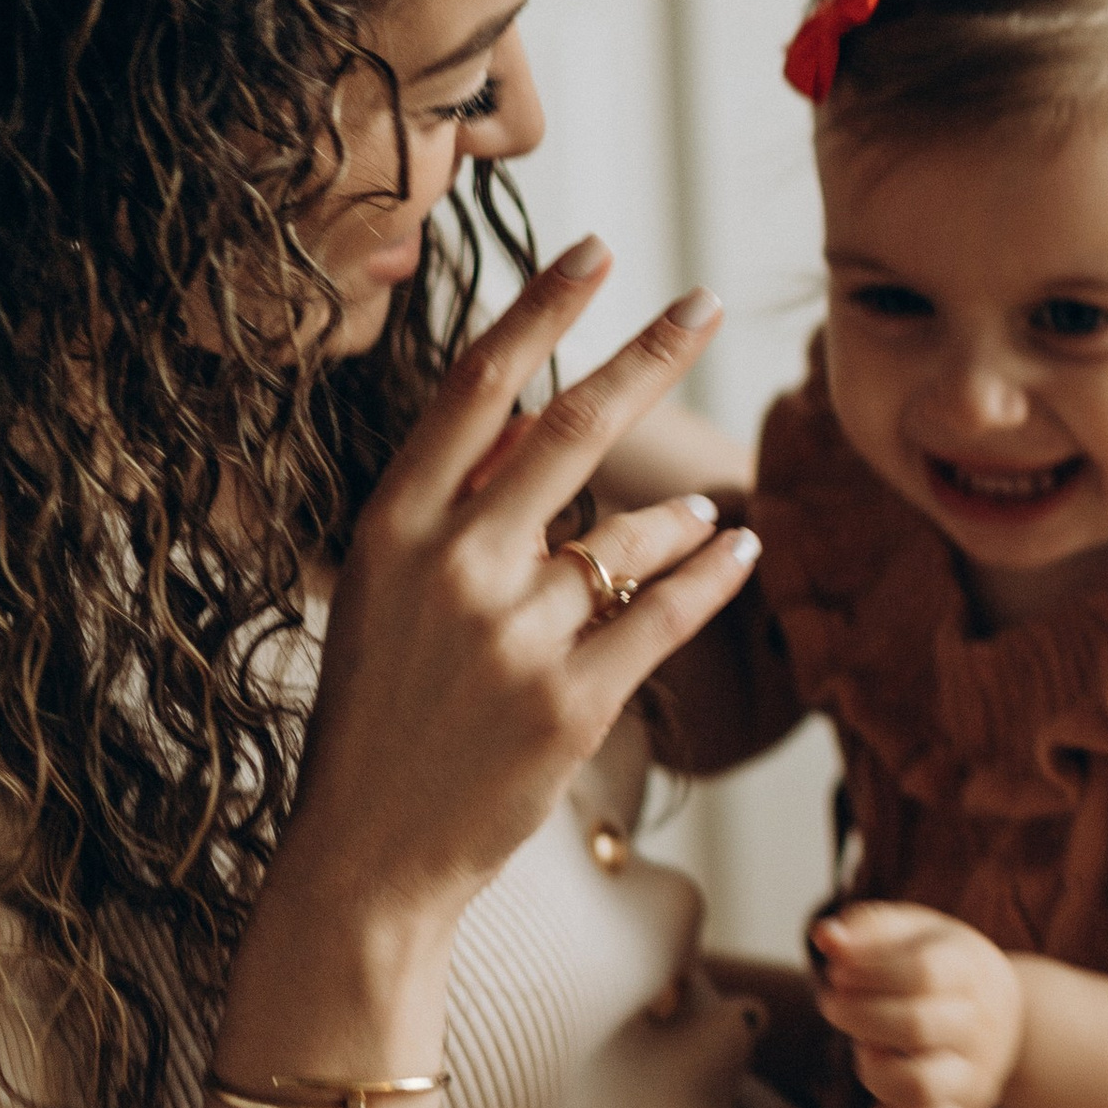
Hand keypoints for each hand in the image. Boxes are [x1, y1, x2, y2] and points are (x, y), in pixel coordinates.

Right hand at [276, 245, 762, 942]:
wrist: (366, 858)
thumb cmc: (379, 715)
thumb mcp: (382, 593)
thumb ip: (452, 503)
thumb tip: (536, 412)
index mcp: (393, 528)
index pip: (477, 386)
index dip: (543, 308)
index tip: (599, 249)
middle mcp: (454, 569)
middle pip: (570, 428)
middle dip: (650, 355)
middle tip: (706, 303)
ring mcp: (515, 638)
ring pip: (631, 536)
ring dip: (679, 514)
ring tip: (705, 512)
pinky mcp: (574, 704)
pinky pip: (669, 613)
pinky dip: (713, 576)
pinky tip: (740, 548)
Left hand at [814, 904, 1023, 1107]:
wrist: (1005, 1015)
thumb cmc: (942, 965)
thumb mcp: (916, 932)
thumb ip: (870, 927)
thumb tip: (827, 937)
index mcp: (969, 970)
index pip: (922, 972)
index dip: (868, 971)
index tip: (839, 972)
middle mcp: (978, 1028)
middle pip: (915, 1025)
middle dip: (856, 1015)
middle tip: (834, 1005)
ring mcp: (972, 1078)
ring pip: (918, 1085)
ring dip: (873, 1068)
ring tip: (868, 1051)